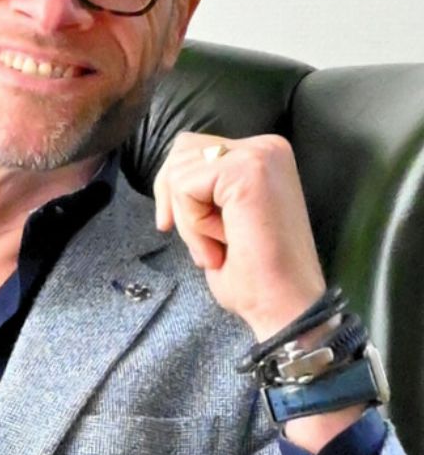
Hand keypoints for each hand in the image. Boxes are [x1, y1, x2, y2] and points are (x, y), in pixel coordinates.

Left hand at [154, 132, 325, 339]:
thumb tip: (167, 175)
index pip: (191, 148)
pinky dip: (193, 223)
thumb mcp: (219, 215)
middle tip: (203, 244)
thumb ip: (203, 186)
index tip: (172, 225)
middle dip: (176, 201)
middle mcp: (265, 146)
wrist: (286, 307)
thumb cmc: (253, 273)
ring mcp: (259, 155)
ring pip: (180, 171)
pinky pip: (185, 187)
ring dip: (189, 219)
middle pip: (182, 150)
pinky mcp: (248, 170)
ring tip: (221, 245)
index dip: (172, 190)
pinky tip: (223, 244)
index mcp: (263, 154)